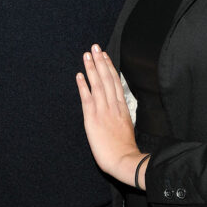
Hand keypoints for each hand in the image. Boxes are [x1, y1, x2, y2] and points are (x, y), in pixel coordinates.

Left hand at [76, 45, 148, 187]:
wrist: (124, 159)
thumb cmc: (125, 148)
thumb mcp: (127, 126)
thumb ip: (121, 115)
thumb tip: (117, 109)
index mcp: (122, 107)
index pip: (115, 82)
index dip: (109, 67)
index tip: (104, 56)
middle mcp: (113, 105)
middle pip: (107, 78)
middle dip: (100, 61)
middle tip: (95, 47)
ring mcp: (103, 110)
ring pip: (97, 84)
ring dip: (91, 68)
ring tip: (87, 55)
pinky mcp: (93, 118)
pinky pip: (87, 98)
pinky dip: (83, 85)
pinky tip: (79, 75)